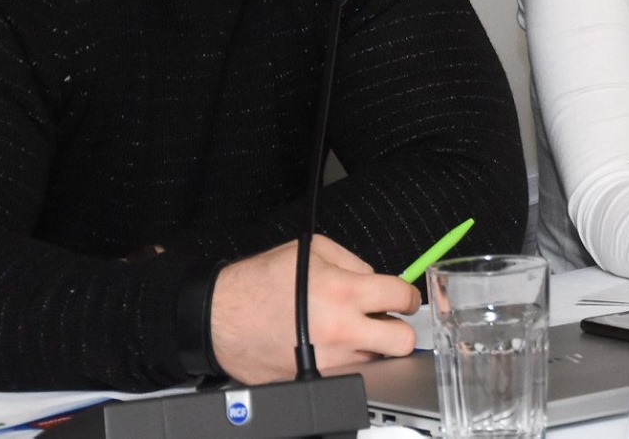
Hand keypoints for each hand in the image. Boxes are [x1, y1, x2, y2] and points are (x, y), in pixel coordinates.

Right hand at [210, 236, 418, 382]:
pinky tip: (330, 343)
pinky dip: (347, 359)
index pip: (401, 297)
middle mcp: (340, 330)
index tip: (406, 299)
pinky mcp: (315, 378)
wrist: (219, 318)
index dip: (409, 296)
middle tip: (389, 320)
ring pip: (376, 359)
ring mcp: (329, 360)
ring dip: (370, 345)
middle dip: (400, 329)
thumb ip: (354, 263)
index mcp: (343, 292)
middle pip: (402, 341)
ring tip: (348, 328)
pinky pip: (348, 371)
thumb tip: (378, 279)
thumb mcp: (313, 250)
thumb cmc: (259, 283)